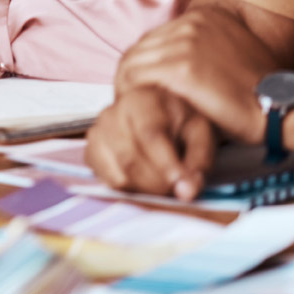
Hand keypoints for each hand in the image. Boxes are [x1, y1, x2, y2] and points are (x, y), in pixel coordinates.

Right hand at [86, 85, 221, 200]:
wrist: (158, 112)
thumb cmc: (181, 121)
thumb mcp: (202, 133)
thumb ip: (199, 160)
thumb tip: (187, 192)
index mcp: (141, 100)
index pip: (150, 136)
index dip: (167, 166)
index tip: (183, 189)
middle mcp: (112, 113)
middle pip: (132, 161)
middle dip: (159, 184)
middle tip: (179, 189)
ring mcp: (97, 133)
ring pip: (120, 176)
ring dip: (146, 189)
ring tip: (163, 181)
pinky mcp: (91, 152)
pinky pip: (108, 182)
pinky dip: (130, 189)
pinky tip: (144, 179)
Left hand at [114, 7, 276, 143]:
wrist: (278, 105)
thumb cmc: (258, 88)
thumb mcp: (234, 50)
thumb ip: (206, 46)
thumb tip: (175, 57)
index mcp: (205, 16)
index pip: (156, 36)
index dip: (146, 61)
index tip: (144, 82)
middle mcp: (192, 22)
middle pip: (142, 47)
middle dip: (132, 72)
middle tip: (130, 96)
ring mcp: (186, 43)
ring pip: (135, 61)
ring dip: (128, 84)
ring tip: (128, 105)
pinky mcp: (180, 67)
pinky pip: (139, 78)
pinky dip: (131, 93)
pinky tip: (133, 108)